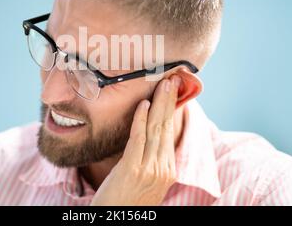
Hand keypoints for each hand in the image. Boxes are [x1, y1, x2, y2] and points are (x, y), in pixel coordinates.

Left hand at [90, 76, 180, 205]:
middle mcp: (163, 168)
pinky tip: (143, 104)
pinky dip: (141, 119)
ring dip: (159, 103)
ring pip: (156, 129)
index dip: (172, 111)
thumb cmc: (127, 201)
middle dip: (170, 101)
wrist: (118, 221)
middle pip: (167, 127)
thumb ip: (149, 159)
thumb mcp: (145, 181)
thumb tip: (145, 135)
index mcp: (167, 170)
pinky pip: (138, 138)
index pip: (171, 134)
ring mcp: (150, 169)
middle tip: (173, 80)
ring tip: (163, 84)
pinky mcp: (133, 169)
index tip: (174, 93)